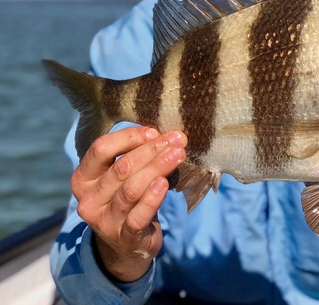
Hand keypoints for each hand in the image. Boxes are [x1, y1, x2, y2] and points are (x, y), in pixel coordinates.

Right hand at [71, 126, 186, 281]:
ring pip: (131, 189)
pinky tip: (164, 184)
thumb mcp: (124, 175)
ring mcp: (103, 221)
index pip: (101, 149)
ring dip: (158, 168)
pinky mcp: (123, 238)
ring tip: (178, 155)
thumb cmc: (126, 196)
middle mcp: (88, 200)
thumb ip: (136, 154)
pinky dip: (152, 198)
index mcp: (83, 178)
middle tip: (178, 140)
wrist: (127, 242)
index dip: (129, 137)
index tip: (154, 132)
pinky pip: (137, 217)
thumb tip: (164, 136)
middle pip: (122, 168)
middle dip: (152, 150)